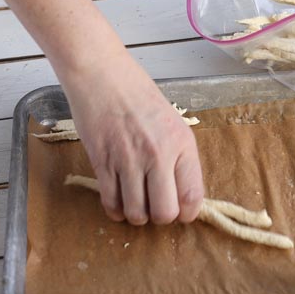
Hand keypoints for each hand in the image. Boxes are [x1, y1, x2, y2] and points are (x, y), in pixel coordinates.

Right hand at [60, 51, 203, 224]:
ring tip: (136, 204)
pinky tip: (118, 203)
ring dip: (137, 216)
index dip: (186, 213)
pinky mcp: (102, 162)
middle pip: (164, 213)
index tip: (180, 211)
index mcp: (181, 144)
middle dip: (160, 218)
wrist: (102, 75)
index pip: (192, 197)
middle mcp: (158, 155)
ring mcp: (128, 160)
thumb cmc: (139, 96)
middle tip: (155, 207)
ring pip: (136, 213)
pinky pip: (111, 202)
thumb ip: (179, 157)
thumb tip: (181, 193)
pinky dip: (115, 210)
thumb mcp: (172, 122)